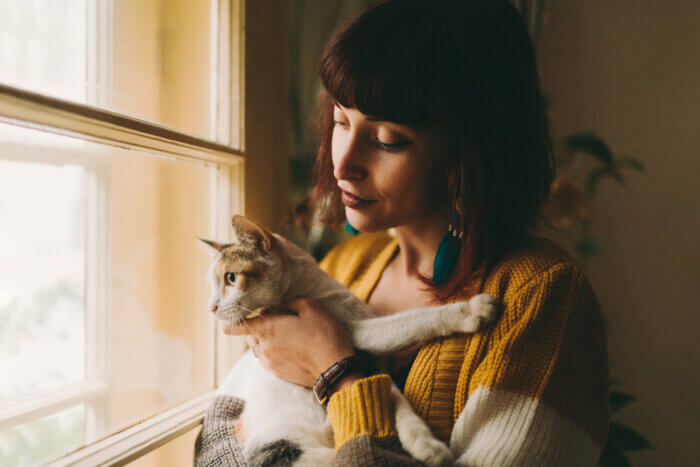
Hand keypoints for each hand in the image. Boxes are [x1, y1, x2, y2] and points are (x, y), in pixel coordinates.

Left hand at [224, 297, 355, 387]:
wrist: (335, 370)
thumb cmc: (324, 335)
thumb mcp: (311, 307)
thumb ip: (288, 303)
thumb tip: (278, 307)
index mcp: (267, 329)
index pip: (233, 327)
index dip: (229, 321)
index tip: (228, 317)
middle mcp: (263, 348)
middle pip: (249, 334)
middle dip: (260, 325)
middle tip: (282, 319)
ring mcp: (269, 363)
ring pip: (259, 346)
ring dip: (269, 339)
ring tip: (291, 335)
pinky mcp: (278, 373)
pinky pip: (268, 358)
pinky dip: (276, 351)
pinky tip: (295, 347)